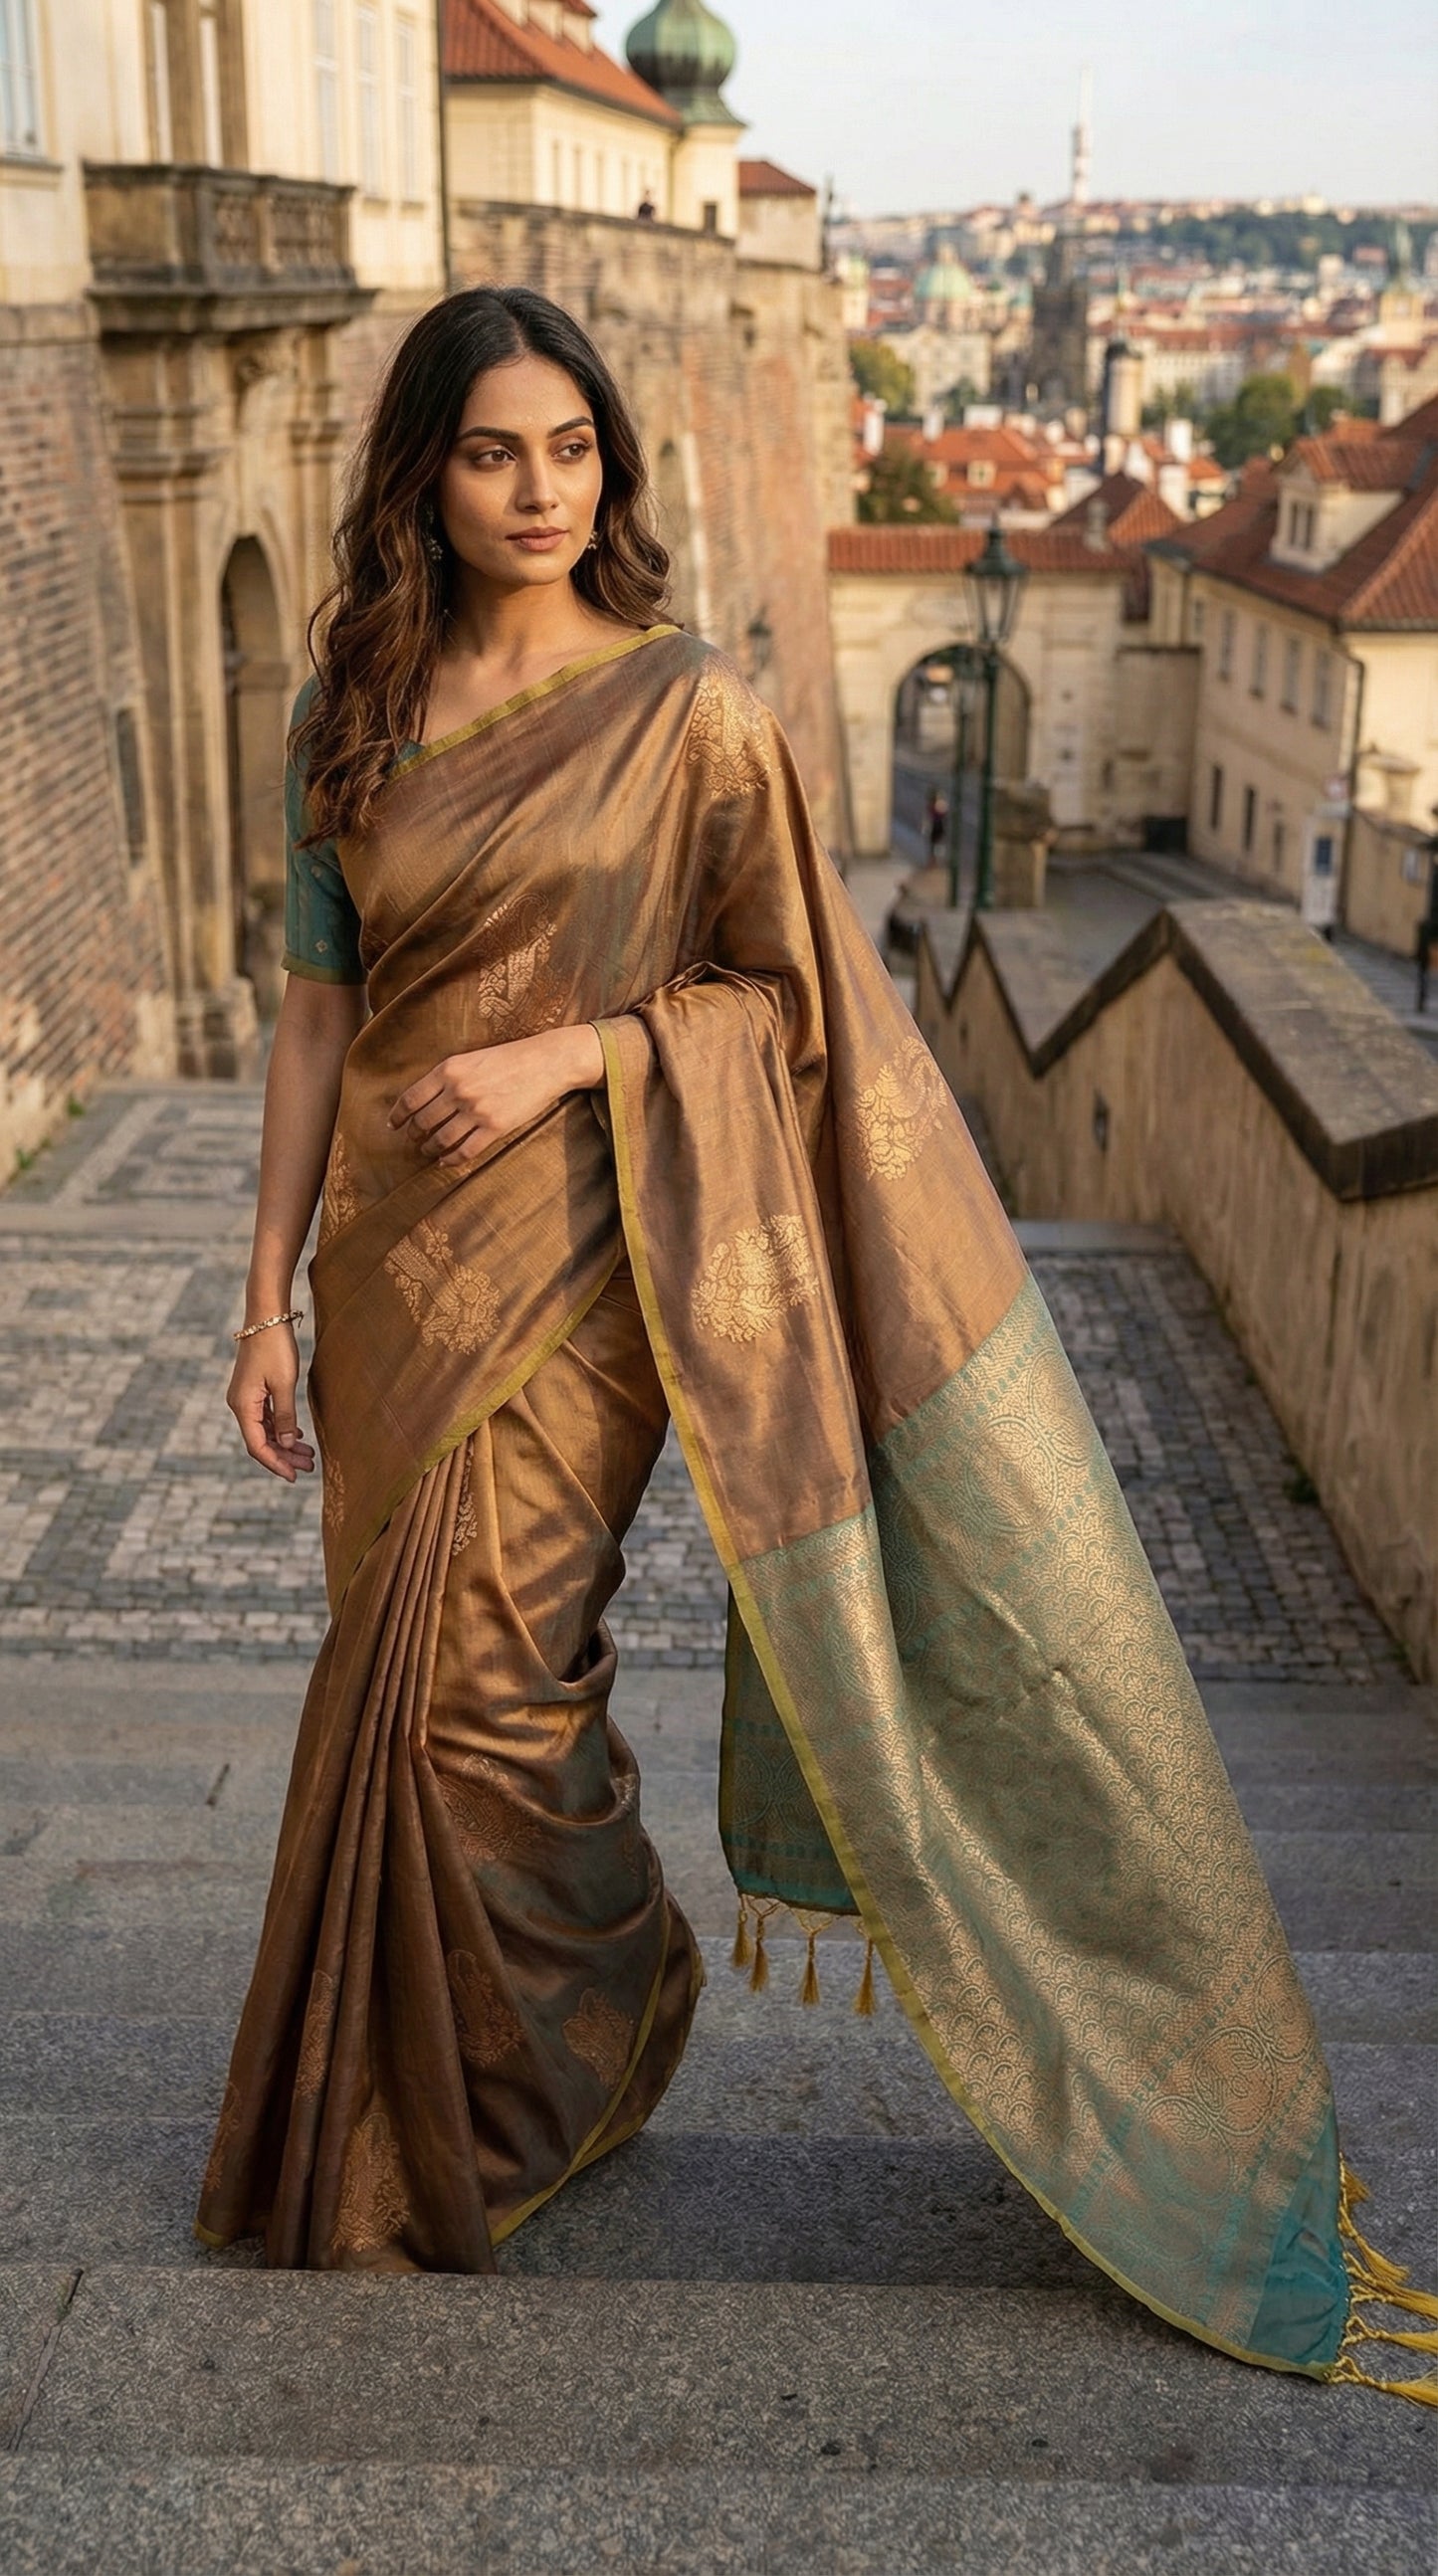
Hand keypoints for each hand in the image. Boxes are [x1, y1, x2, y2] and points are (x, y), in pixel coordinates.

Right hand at [227, 1323, 316, 1482]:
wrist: (266, 1316)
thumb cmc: (275, 1347)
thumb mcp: (284, 1384)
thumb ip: (285, 1416)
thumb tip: (285, 1443)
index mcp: (243, 1406)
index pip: (257, 1446)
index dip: (276, 1463)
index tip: (295, 1476)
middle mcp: (239, 1404)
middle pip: (260, 1440)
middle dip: (284, 1456)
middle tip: (309, 1466)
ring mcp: (245, 1397)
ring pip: (264, 1430)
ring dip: (284, 1443)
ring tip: (308, 1454)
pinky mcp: (252, 1389)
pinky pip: (265, 1417)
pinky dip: (280, 1428)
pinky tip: (296, 1436)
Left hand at [388, 1026, 603, 1169]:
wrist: (546, 1061)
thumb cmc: (509, 1058)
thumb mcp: (471, 1058)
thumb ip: (447, 1076)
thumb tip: (424, 1098)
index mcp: (448, 1069)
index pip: (411, 1098)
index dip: (398, 1116)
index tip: (393, 1126)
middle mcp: (458, 1090)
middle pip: (423, 1121)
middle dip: (414, 1135)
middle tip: (413, 1140)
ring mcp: (476, 1110)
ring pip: (441, 1139)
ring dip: (430, 1149)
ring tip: (428, 1151)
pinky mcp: (495, 1127)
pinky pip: (465, 1151)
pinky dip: (451, 1160)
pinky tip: (446, 1161)